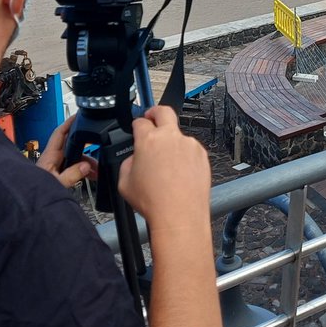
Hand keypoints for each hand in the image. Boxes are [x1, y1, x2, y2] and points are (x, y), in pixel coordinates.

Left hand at [36, 114, 93, 188]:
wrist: (28, 203)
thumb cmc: (35, 191)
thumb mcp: (56, 184)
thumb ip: (71, 175)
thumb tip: (86, 166)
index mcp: (50, 156)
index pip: (60, 133)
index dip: (69, 123)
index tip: (79, 115)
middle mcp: (52, 159)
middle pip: (71, 145)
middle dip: (86, 146)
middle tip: (98, 144)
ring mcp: (55, 166)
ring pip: (74, 158)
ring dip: (86, 162)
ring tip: (97, 169)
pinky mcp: (57, 174)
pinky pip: (73, 167)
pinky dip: (82, 170)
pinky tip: (91, 175)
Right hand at [116, 106, 210, 230]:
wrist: (179, 215)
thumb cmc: (154, 201)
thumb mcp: (124, 182)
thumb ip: (128, 162)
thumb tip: (135, 158)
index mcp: (149, 140)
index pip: (140, 121)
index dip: (137, 124)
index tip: (137, 127)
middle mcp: (171, 137)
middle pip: (164, 111)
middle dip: (155, 112)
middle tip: (151, 118)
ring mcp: (189, 145)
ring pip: (179, 136)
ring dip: (172, 143)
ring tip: (167, 165)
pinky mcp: (201, 155)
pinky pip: (190, 150)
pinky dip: (184, 157)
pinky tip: (178, 173)